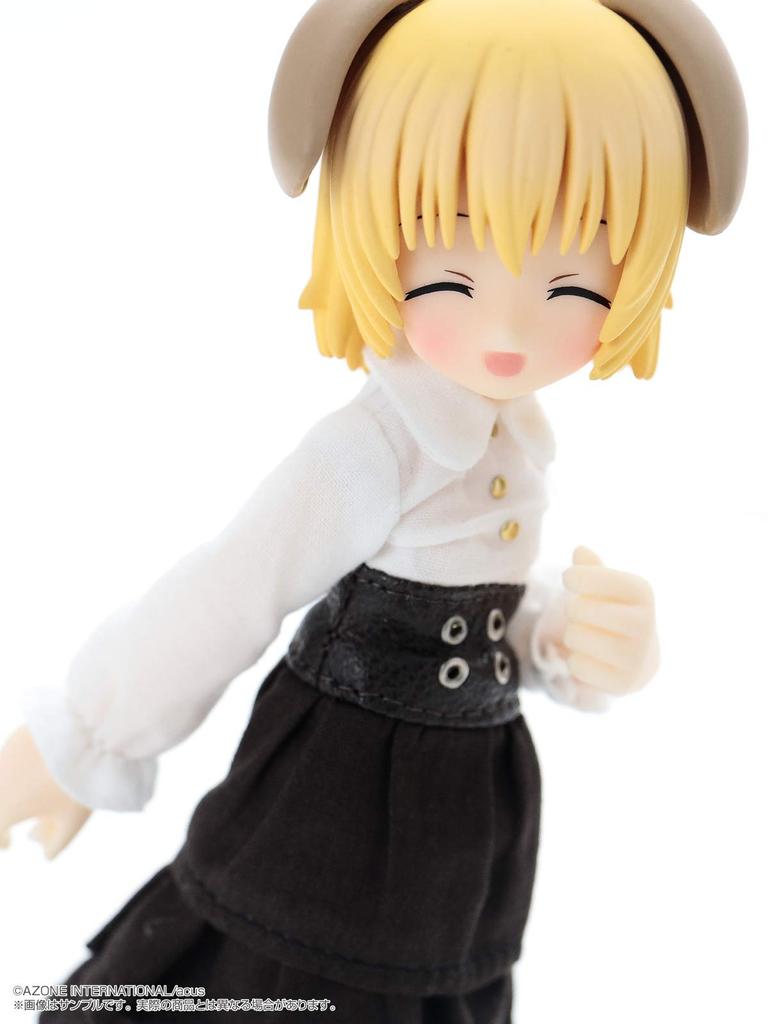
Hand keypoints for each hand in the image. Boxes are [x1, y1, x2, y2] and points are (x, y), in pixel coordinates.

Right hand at [0, 724, 91, 858]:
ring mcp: (3, 757)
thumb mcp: (71, 821)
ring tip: (24, 797)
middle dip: (2, 817)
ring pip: (2, 779)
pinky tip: (32, 771)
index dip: (1, 840)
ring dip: (8, 791)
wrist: (82, 733)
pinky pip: (9, 759)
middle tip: (8, 826)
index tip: (8, 845)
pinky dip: (16, 770)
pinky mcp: (14, 738)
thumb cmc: (75, 783)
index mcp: (4, 809)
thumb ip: (56, 844)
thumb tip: (46, 856)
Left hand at [561, 546, 659, 695]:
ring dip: (573, 635)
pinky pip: (577, 666)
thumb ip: (592, 569)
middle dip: (573, 609)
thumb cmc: (615, 611)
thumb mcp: (607, 587)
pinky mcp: (624, 684)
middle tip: (583, 614)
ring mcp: (636, 657)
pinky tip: (594, 659)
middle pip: (579, 609)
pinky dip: (577, 661)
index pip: (605, 579)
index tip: (569, 577)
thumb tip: (580, 550)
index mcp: (643, 594)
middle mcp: (645, 625)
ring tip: (590, 636)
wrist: (640, 659)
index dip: (581, 577)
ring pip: (575, 637)